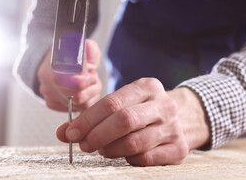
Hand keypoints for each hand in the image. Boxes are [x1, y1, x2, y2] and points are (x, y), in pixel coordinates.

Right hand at [37, 39, 101, 111]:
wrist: (56, 58)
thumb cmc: (70, 52)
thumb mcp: (81, 45)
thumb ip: (88, 47)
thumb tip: (89, 48)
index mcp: (53, 67)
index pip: (76, 84)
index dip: (88, 80)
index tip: (92, 73)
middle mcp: (47, 83)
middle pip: (78, 97)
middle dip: (92, 88)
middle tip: (92, 78)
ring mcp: (48, 95)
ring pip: (79, 106)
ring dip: (90, 95)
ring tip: (88, 83)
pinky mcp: (51, 103)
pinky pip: (75, 110)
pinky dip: (83, 102)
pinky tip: (82, 91)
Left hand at [56, 78, 208, 165]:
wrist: (182, 117)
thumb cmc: (142, 110)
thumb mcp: (122, 103)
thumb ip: (92, 116)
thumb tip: (62, 132)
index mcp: (147, 87)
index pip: (112, 103)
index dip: (87, 120)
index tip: (70, 132)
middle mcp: (163, 104)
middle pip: (124, 121)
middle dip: (97, 135)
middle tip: (83, 145)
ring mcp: (173, 127)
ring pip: (134, 143)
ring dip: (110, 149)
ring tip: (102, 150)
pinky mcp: (179, 149)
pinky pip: (146, 159)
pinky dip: (128, 159)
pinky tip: (123, 154)